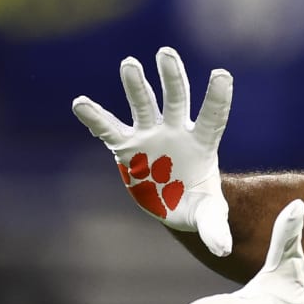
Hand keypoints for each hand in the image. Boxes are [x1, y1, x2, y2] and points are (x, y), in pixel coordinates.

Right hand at [73, 47, 233, 255]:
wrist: (174, 204)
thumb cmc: (196, 204)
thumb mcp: (208, 216)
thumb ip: (215, 228)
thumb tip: (223, 249)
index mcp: (202, 143)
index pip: (212, 116)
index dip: (216, 97)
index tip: (221, 74)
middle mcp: (176, 131)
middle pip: (176, 99)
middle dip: (171, 77)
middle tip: (165, 54)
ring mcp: (150, 135)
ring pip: (143, 104)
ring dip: (136, 85)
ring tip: (130, 63)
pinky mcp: (127, 146)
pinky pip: (109, 129)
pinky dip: (95, 117)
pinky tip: (81, 104)